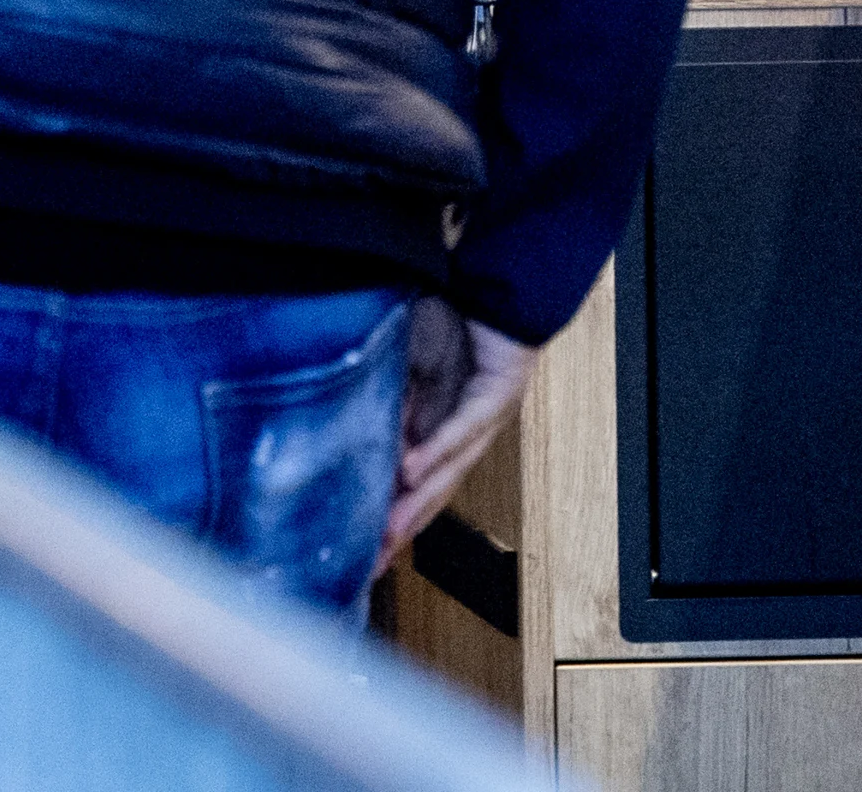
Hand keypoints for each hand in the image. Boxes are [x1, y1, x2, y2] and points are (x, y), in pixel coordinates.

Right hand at [379, 313, 534, 571]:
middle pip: (435, 495)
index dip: (396, 524)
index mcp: (451, 438)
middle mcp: (470, 439)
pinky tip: (410, 469)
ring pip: (449, 471)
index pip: (420, 490)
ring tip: (387, 531)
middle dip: (402, 530)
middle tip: (371, 565)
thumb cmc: (457, 332)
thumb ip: (392, 407)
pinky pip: (462, 427)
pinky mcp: (497, 397)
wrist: (502, 295)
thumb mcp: (412, 373)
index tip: (368, 559)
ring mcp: (486, 422)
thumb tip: (358, 443)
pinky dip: (435, 450)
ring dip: (416, 503)